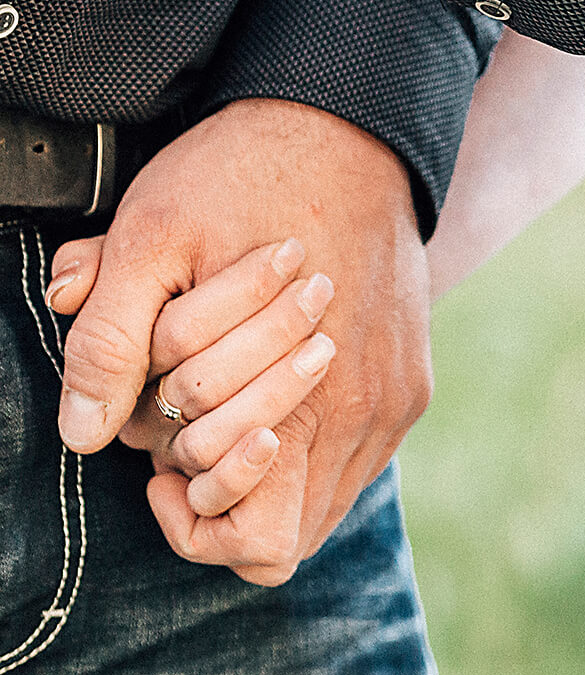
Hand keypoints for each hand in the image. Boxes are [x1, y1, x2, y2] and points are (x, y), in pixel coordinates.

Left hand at [55, 98, 430, 584]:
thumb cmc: (244, 179)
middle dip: (220, 491)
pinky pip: (359, 458)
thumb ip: (109, 343)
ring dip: (267, 471)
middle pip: (289, 533)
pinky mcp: (411, 382)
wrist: (349, 129)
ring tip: (223, 405)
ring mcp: (395, 401)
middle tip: (181, 426)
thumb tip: (83, 434)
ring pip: (326, 500)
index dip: (194, 522)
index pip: (259, 545)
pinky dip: (309, 444)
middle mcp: (364, 416)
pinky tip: (270, 388)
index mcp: (307, 400)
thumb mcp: (147, 244)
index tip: (158, 467)